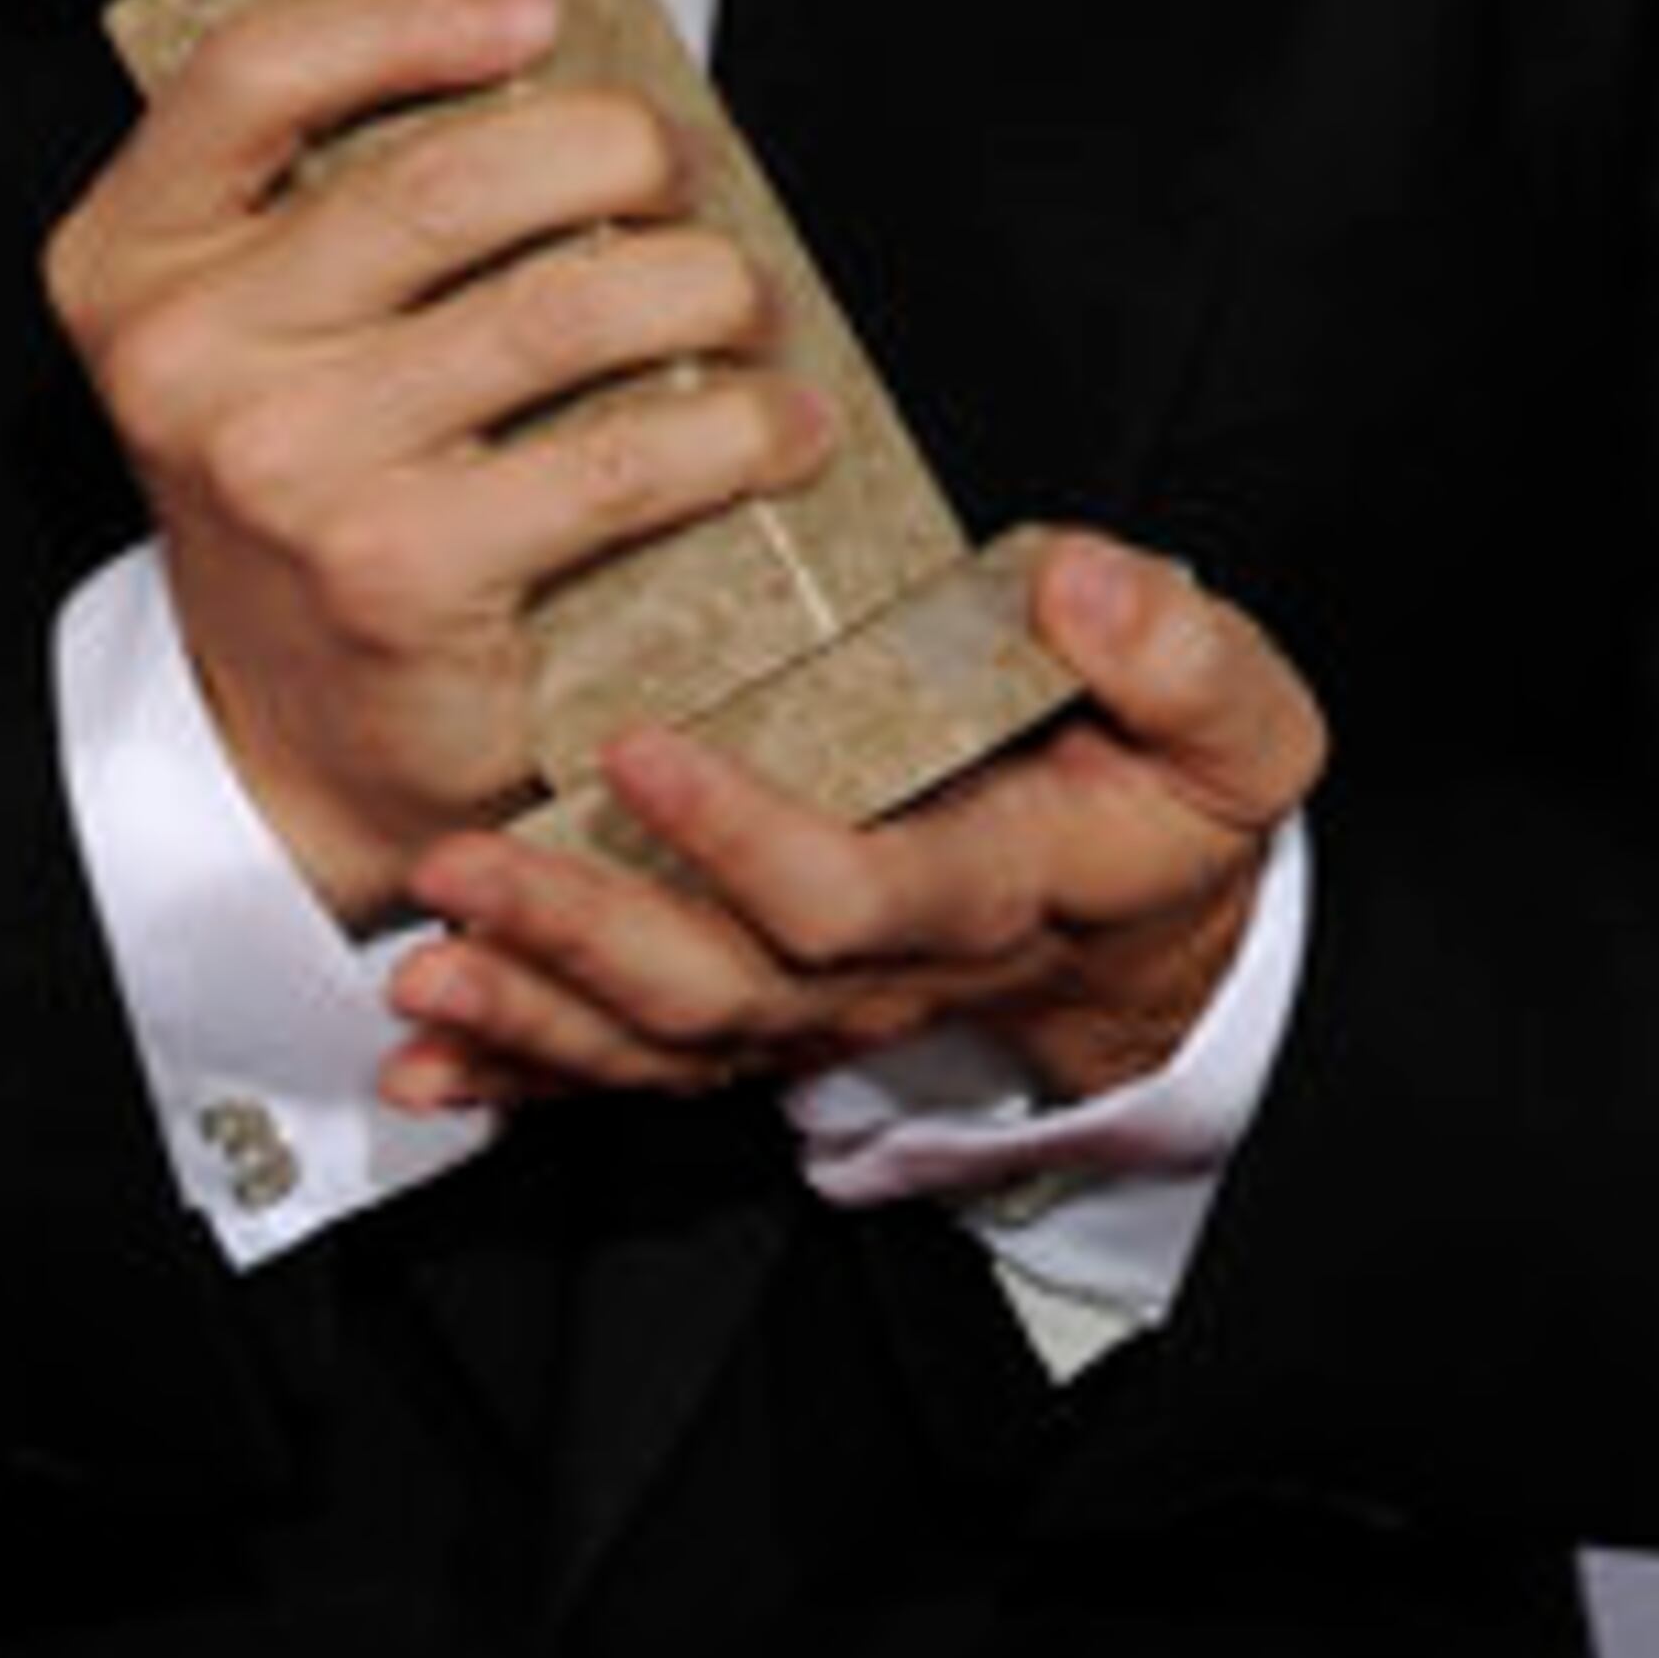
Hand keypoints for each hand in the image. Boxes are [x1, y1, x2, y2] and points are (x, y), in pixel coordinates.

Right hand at [43, 0, 833, 926]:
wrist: (287, 744)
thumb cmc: (309, 484)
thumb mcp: (257, 323)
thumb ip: (338, 193)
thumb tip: (557, 68)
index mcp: (133, 257)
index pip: (255, 71)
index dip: (409, 12)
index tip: (540, 9)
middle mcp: (187, 356)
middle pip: (446, 180)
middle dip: (615, 148)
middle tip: (682, 170)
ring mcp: (289, 467)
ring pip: (560, 308)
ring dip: (703, 285)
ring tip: (746, 299)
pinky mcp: (398, 573)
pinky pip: (615, 460)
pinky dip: (732, 429)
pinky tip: (778, 425)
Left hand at [379, 532, 1323, 1113]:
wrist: (1164, 926)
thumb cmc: (1178, 796)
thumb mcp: (1238, 721)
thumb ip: (1179, 656)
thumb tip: (1079, 583)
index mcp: (990, 893)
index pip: (851, 893)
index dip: (744, 839)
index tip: (639, 748)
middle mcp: (884, 974)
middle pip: (719, 988)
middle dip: (580, 937)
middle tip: (463, 864)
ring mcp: (815, 1009)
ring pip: (661, 1042)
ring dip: (530, 1012)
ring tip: (420, 968)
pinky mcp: (767, 1013)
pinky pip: (639, 1064)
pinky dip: (528, 1074)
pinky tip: (427, 1067)